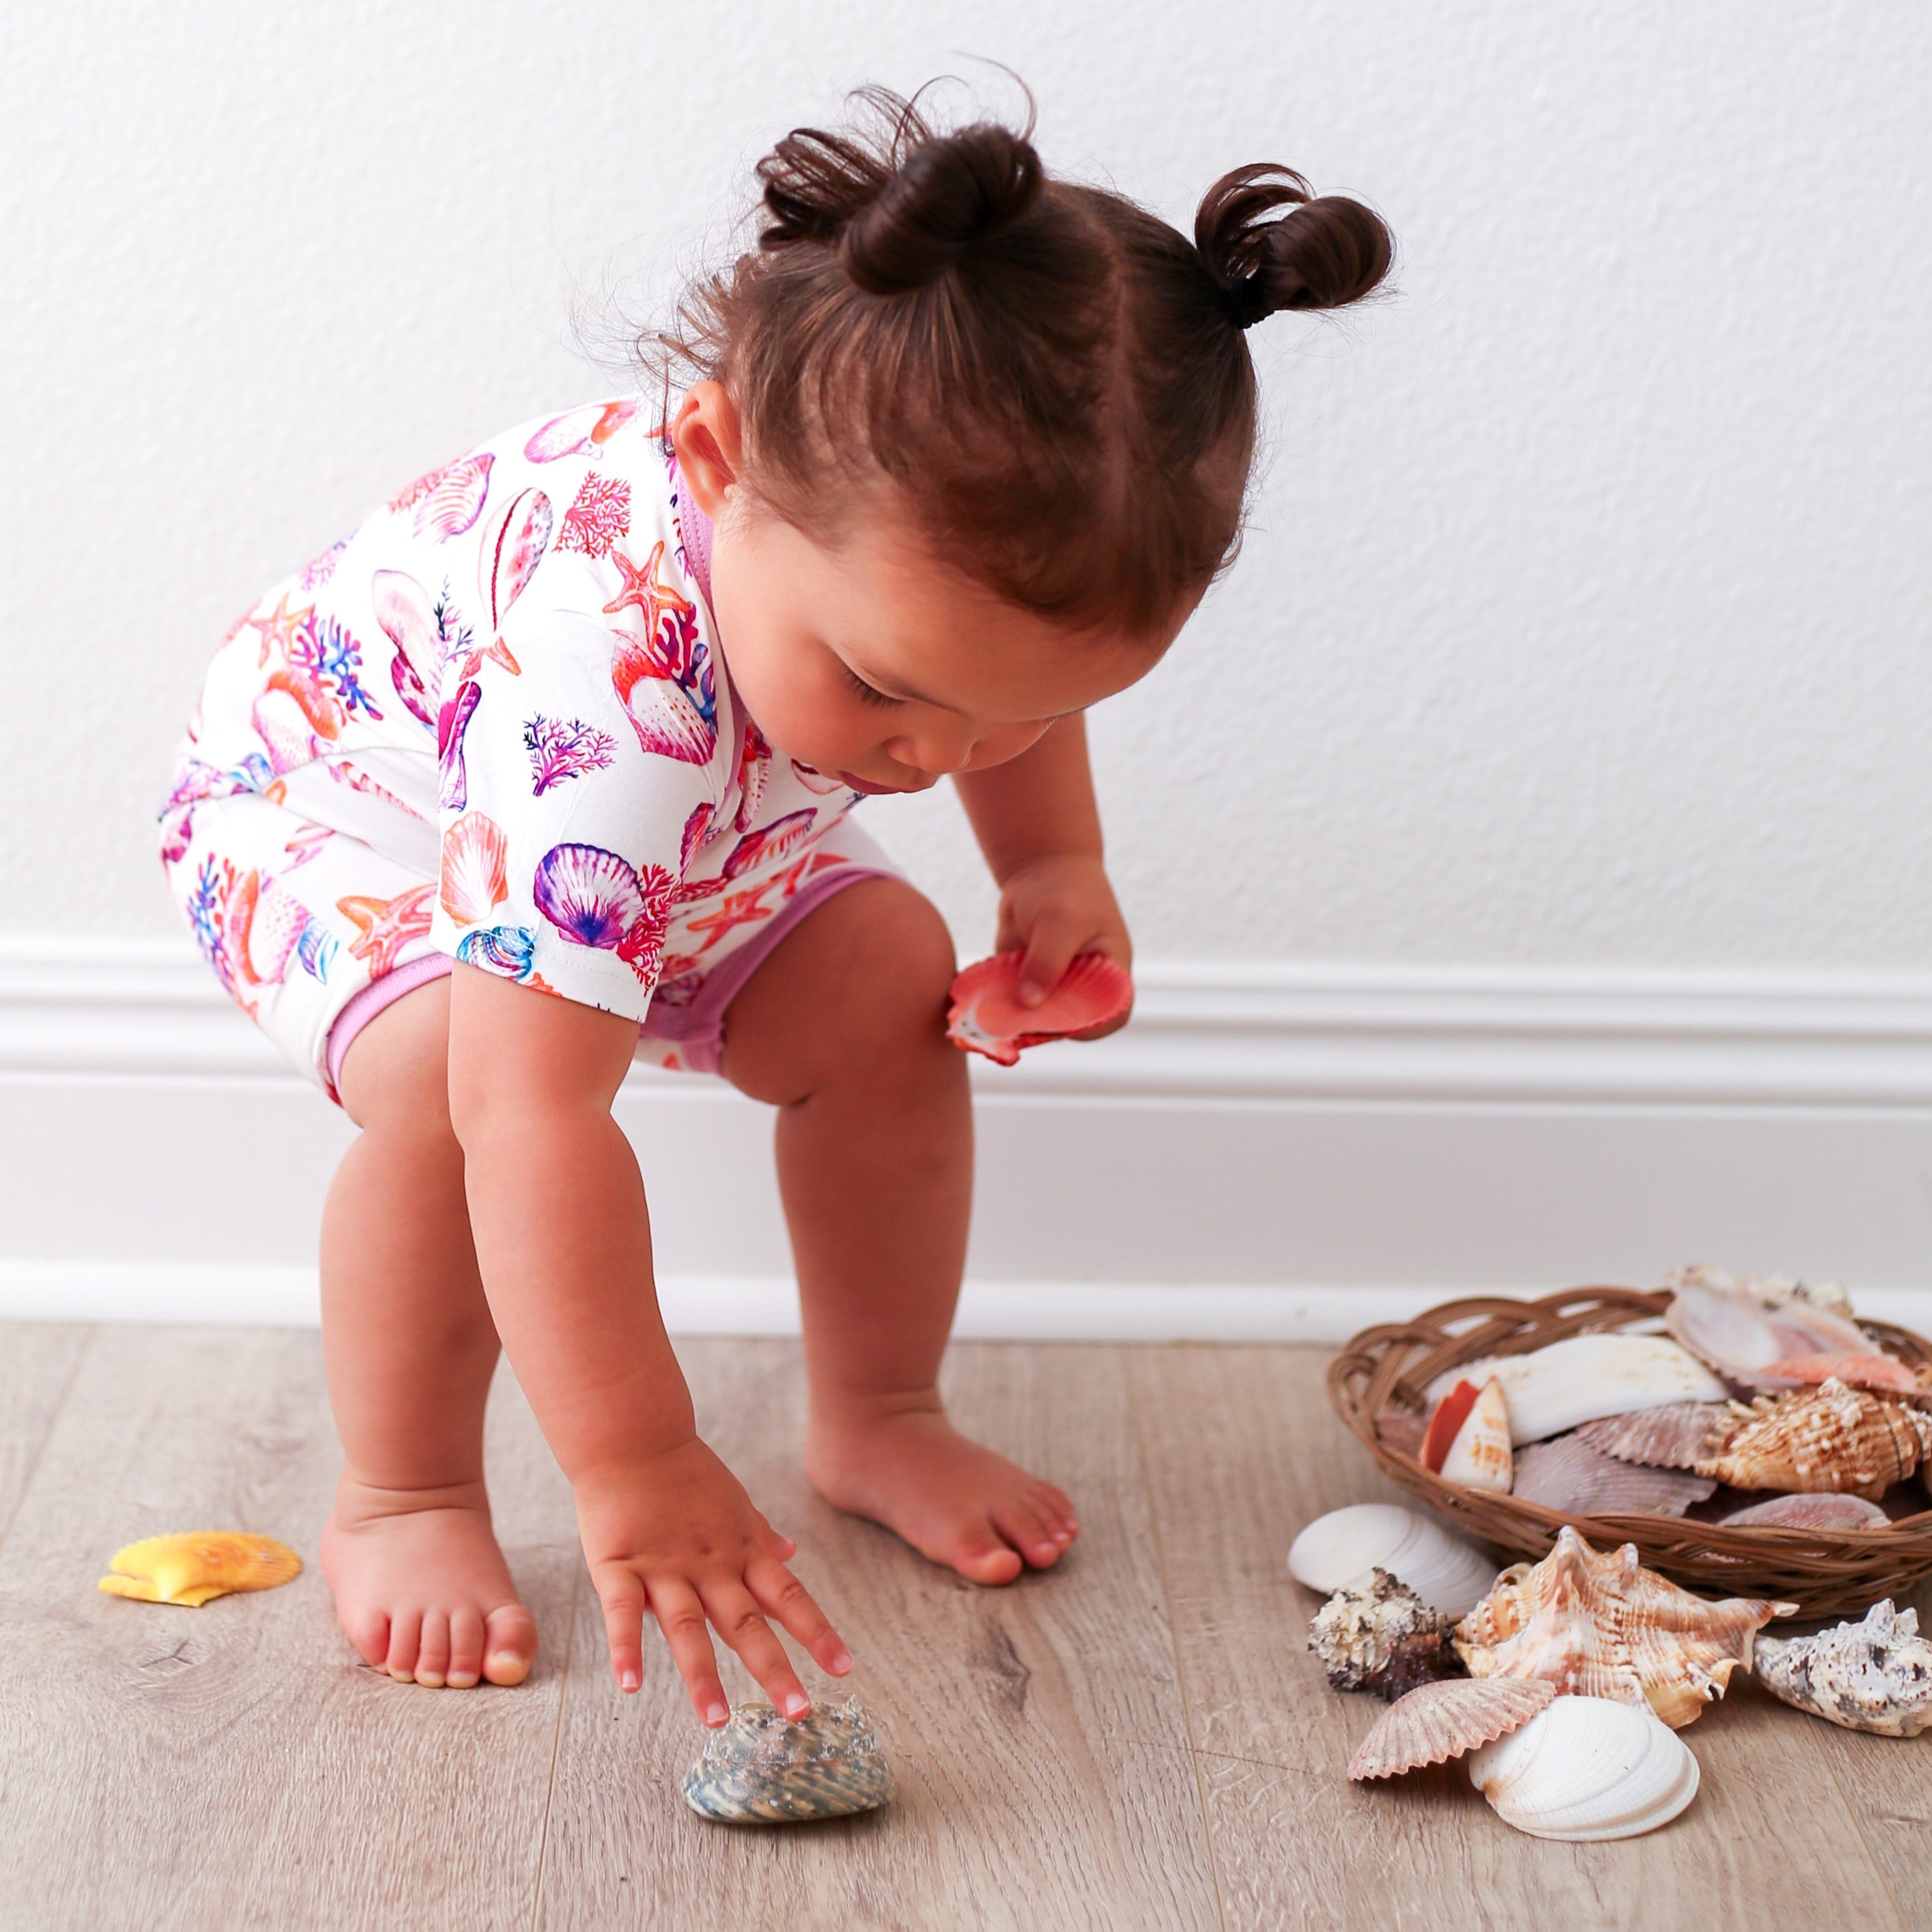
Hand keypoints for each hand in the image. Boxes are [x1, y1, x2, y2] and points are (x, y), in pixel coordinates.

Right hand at [574, 1437, 851, 1724]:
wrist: (635, 1436)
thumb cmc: (685, 1473)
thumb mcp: (736, 1503)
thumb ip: (762, 1535)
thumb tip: (793, 1552)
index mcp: (739, 1552)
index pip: (788, 1597)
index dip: (817, 1632)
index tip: (844, 1668)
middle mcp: (709, 1566)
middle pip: (747, 1622)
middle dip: (773, 1668)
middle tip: (798, 1712)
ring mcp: (664, 1568)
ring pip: (688, 1628)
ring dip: (702, 1675)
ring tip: (716, 1721)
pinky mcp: (619, 1567)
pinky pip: (623, 1613)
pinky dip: (626, 1649)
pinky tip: (630, 1686)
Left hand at [992, 852, 1133, 1039]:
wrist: (1040, 872)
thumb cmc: (1064, 891)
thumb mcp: (1059, 920)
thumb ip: (1047, 961)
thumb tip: (1028, 1003)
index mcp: (1112, 976)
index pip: (1110, 1018)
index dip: (1088, 1026)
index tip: (1056, 1017)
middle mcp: (1086, 990)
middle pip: (1071, 1027)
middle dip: (1043, 1025)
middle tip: (1015, 1010)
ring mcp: (1056, 991)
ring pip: (1039, 1022)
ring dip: (1016, 1018)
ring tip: (996, 1001)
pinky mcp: (1028, 988)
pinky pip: (1014, 1008)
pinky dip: (1000, 1006)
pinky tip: (985, 993)